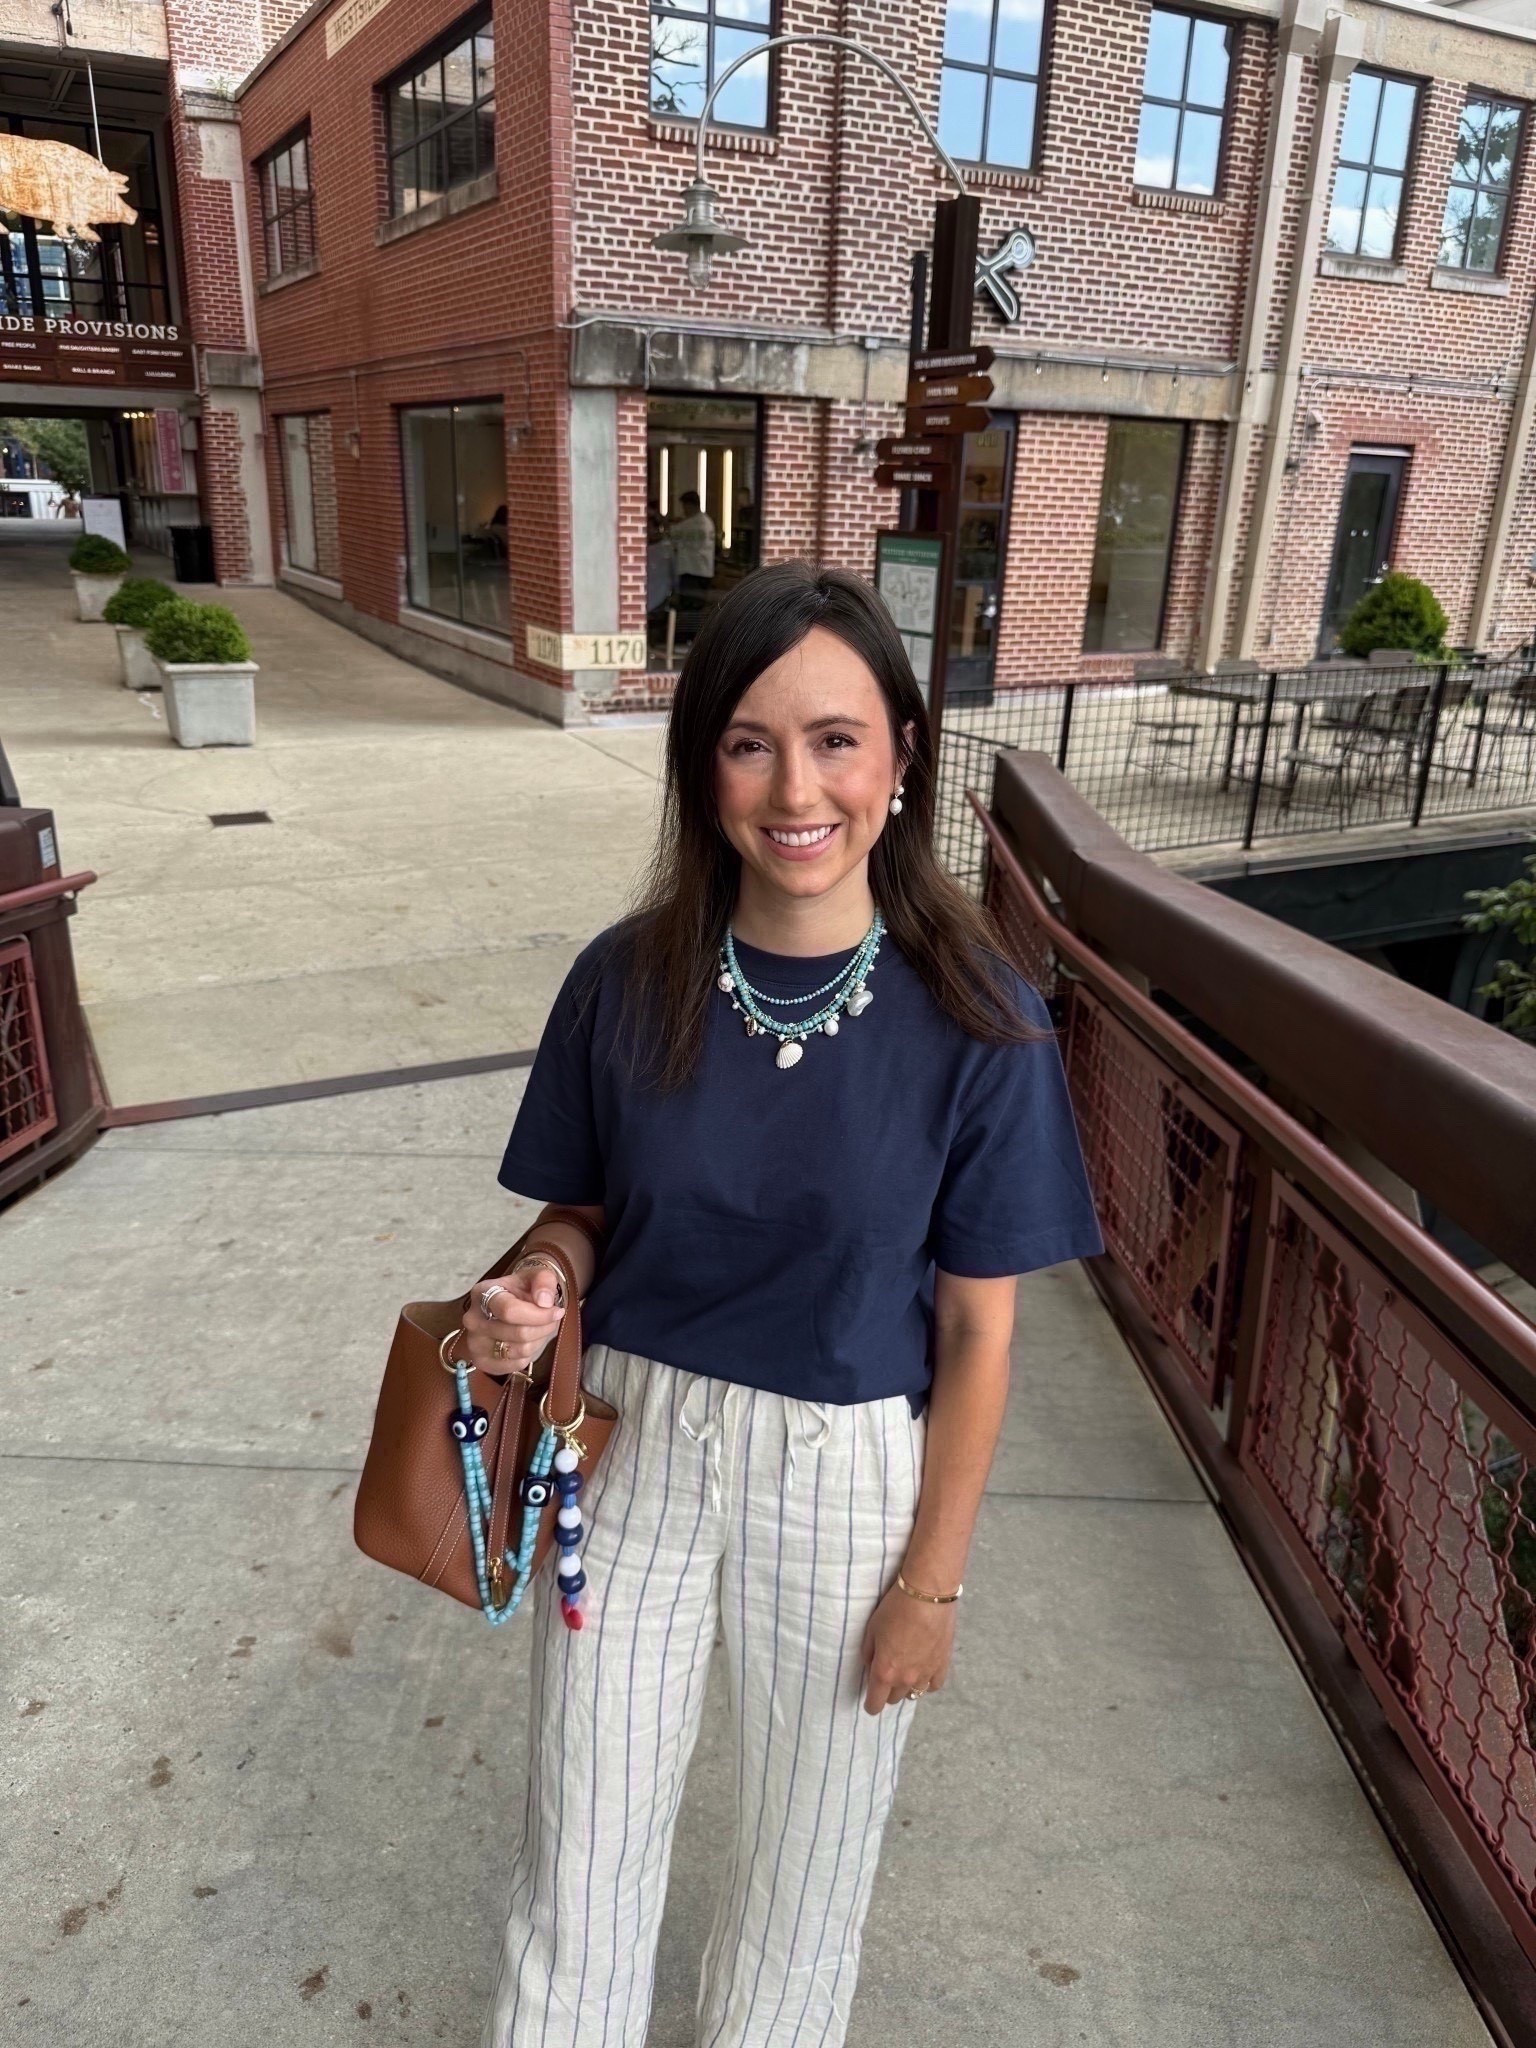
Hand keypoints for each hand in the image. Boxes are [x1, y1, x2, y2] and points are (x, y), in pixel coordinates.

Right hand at [456, 1259, 565, 1374]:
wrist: (512, 1305)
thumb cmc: (523, 1289)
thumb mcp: (536, 1276)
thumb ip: (544, 1280)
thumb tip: (544, 1301)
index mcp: (483, 1293)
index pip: (510, 1311)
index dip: (539, 1315)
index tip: (557, 1311)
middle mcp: (473, 1319)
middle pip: (519, 1333)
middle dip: (543, 1327)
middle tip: (551, 1320)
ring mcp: (474, 1343)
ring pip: (520, 1350)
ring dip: (538, 1340)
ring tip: (539, 1328)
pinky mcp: (481, 1362)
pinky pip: (516, 1364)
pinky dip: (529, 1355)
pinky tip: (528, 1341)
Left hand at [859, 1581, 955, 1715]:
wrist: (928, 1594)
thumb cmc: (894, 1608)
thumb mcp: (872, 1629)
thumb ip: (869, 1654)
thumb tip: (871, 1668)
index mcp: (884, 1672)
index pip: (875, 1704)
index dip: (870, 1704)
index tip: (870, 1700)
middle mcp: (905, 1679)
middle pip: (894, 1699)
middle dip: (887, 1691)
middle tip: (886, 1674)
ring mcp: (926, 1674)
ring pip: (914, 1694)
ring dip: (906, 1687)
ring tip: (905, 1672)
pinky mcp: (943, 1665)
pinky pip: (934, 1686)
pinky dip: (927, 1682)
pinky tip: (923, 1671)